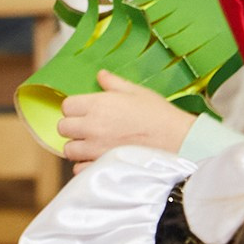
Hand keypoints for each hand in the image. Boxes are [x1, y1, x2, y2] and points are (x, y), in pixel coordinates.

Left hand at [58, 72, 194, 163]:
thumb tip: (100, 75)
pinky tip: (98, 159)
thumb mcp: (138, 92)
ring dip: (78, 147)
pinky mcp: (102, 166)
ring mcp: (95, 149)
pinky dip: (85, 166)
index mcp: (98, 105)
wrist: (180, 141)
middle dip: (74, 128)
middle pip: (63, 128)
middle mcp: (92, 126)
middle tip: (90, 128)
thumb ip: (114, 83)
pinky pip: (79, 169)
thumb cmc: (160, 115)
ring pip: (68, 150)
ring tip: (94, 145)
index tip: (86, 111)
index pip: (66, 106)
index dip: (75, 108)